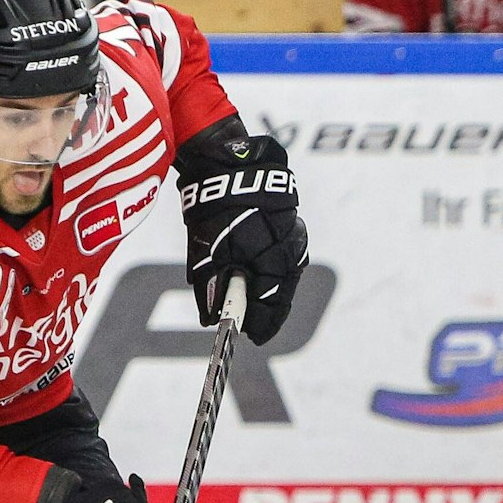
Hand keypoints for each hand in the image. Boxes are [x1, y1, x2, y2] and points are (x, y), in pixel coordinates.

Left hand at [178, 134, 308, 345]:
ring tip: (256, 302)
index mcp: (272, 262)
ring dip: (271, 289)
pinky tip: (262, 272)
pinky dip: (274, 268)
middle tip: (254, 326)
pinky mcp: (292, 221)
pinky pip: (286, 254)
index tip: (252, 337)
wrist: (228, 165)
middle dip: (267, 310)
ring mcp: (295, 234)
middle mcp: (290, 250)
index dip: (260, 325)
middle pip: (282, 292)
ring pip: (286, 273)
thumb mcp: (207, 254)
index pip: (270, 306)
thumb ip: (210, 289)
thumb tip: (210, 319)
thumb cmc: (216, 210)